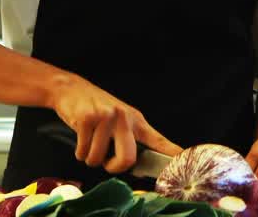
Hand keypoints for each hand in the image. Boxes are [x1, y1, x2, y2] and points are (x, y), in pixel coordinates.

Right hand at [48, 74, 181, 173]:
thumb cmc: (97, 108)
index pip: (158, 140)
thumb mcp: (120, 120)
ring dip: (90, 157)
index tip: (185, 160)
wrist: (72, 89)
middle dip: (113, 167)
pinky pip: (83, 152)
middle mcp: (125, 118)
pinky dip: (79, 151)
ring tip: (90, 140)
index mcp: (137, 121)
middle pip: (126, 159)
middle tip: (107, 161)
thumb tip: (134, 166)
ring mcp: (106, 117)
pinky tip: (81, 136)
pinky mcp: (87, 119)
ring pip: (98, 159)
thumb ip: (129, 139)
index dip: (172, 152)